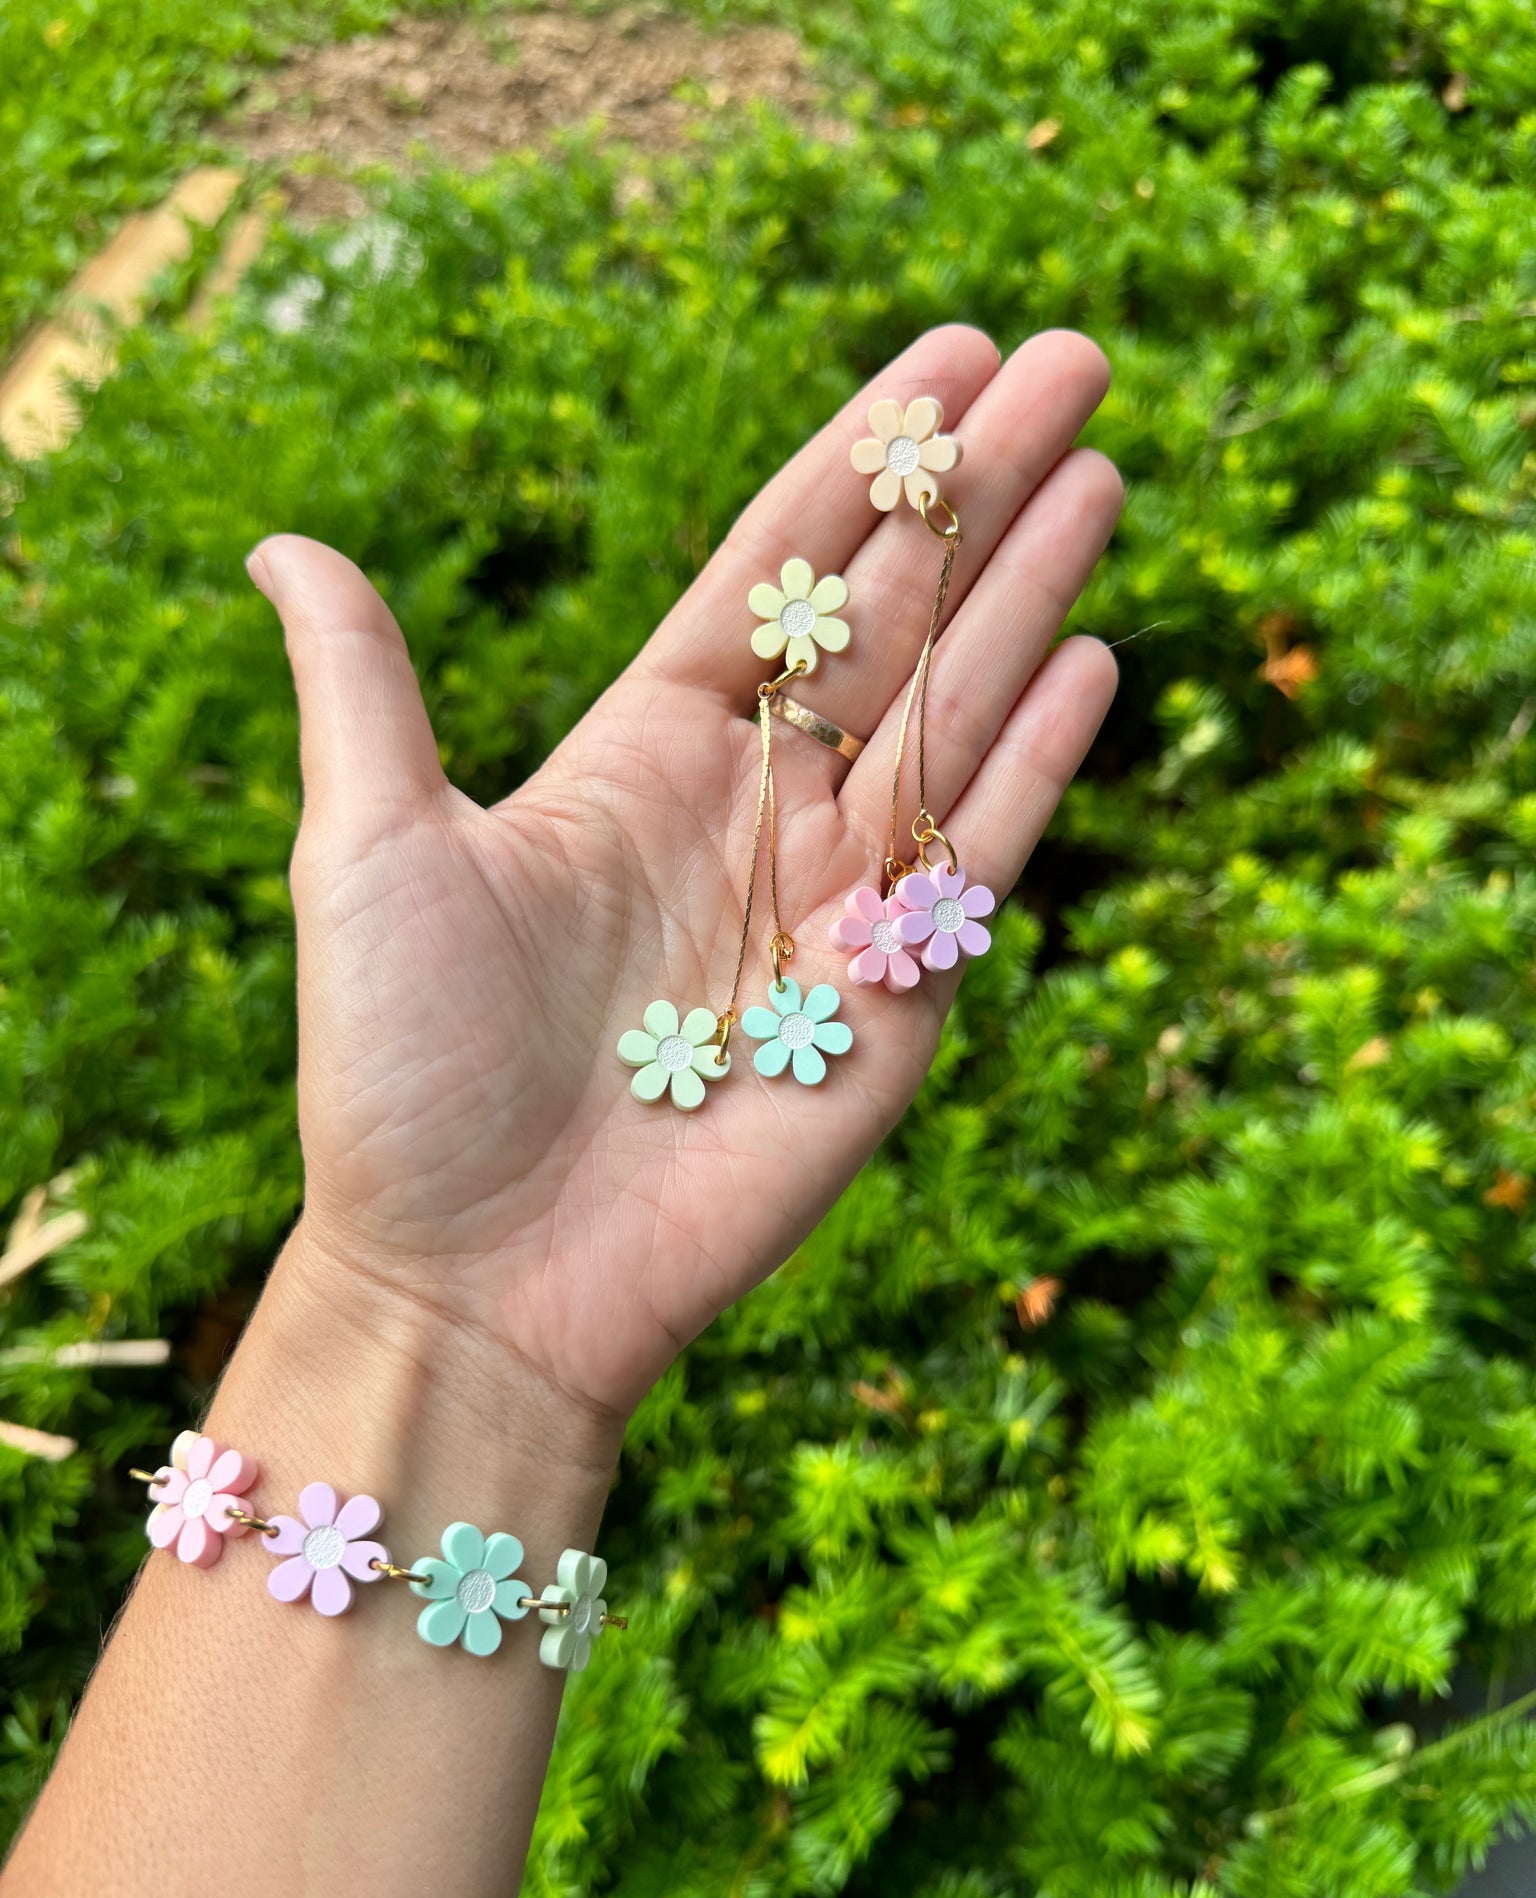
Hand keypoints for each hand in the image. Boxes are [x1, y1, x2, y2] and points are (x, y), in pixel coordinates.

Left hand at [248, 325, 1120, 1426]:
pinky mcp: (891, 1005)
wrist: (478, 1279)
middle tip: (1068, 363)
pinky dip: (1032, 763)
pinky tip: (1089, 661)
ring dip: (1027, 594)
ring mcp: (829, 905)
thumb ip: (366, 691)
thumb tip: (284, 540)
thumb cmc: (405, 1076)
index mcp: (638, 758)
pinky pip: (975, 859)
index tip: (937, 356)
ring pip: (949, 715)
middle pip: (887, 617)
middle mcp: (748, 814)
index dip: (854, 461)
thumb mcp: (365, 853)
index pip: (768, 572)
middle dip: (974, 491)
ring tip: (1099, 472)